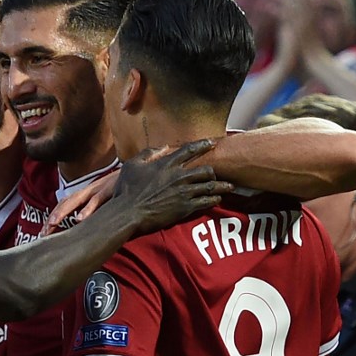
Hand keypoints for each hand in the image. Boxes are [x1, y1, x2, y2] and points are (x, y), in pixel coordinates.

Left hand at [44, 171, 119, 235]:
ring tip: (53, 223)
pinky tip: (80, 219)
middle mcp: (89, 190)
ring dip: (63, 212)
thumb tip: (89, 232)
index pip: (65, 205)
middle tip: (43, 233)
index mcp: (87, 194)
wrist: (141, 173)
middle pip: (65, 203)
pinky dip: (88, 209)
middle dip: (53, 217)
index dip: (53, 217)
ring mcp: (99, 188)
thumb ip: (99, 215)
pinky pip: (97, 200)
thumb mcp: (110, 204)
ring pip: (76, 200)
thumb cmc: (125, 191)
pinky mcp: (111, 189)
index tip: (44, 233)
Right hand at [115, 139, 232, 234]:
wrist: (128, 212)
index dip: (203, 145)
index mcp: (166, 164)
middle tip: (217, 173)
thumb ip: (148, 153)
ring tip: (229, 186)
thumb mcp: (132, 165)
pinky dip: (214, 199)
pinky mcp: (186, 207)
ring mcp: (184, 192)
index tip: (212, 142)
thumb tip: (162, 147)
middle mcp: (178, 176)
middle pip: (205, 169)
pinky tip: (218, 199)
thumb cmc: (127, 189)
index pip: (189, 150)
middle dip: (213, 170)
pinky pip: (207, 201)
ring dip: (221, 186)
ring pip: (210, 185)